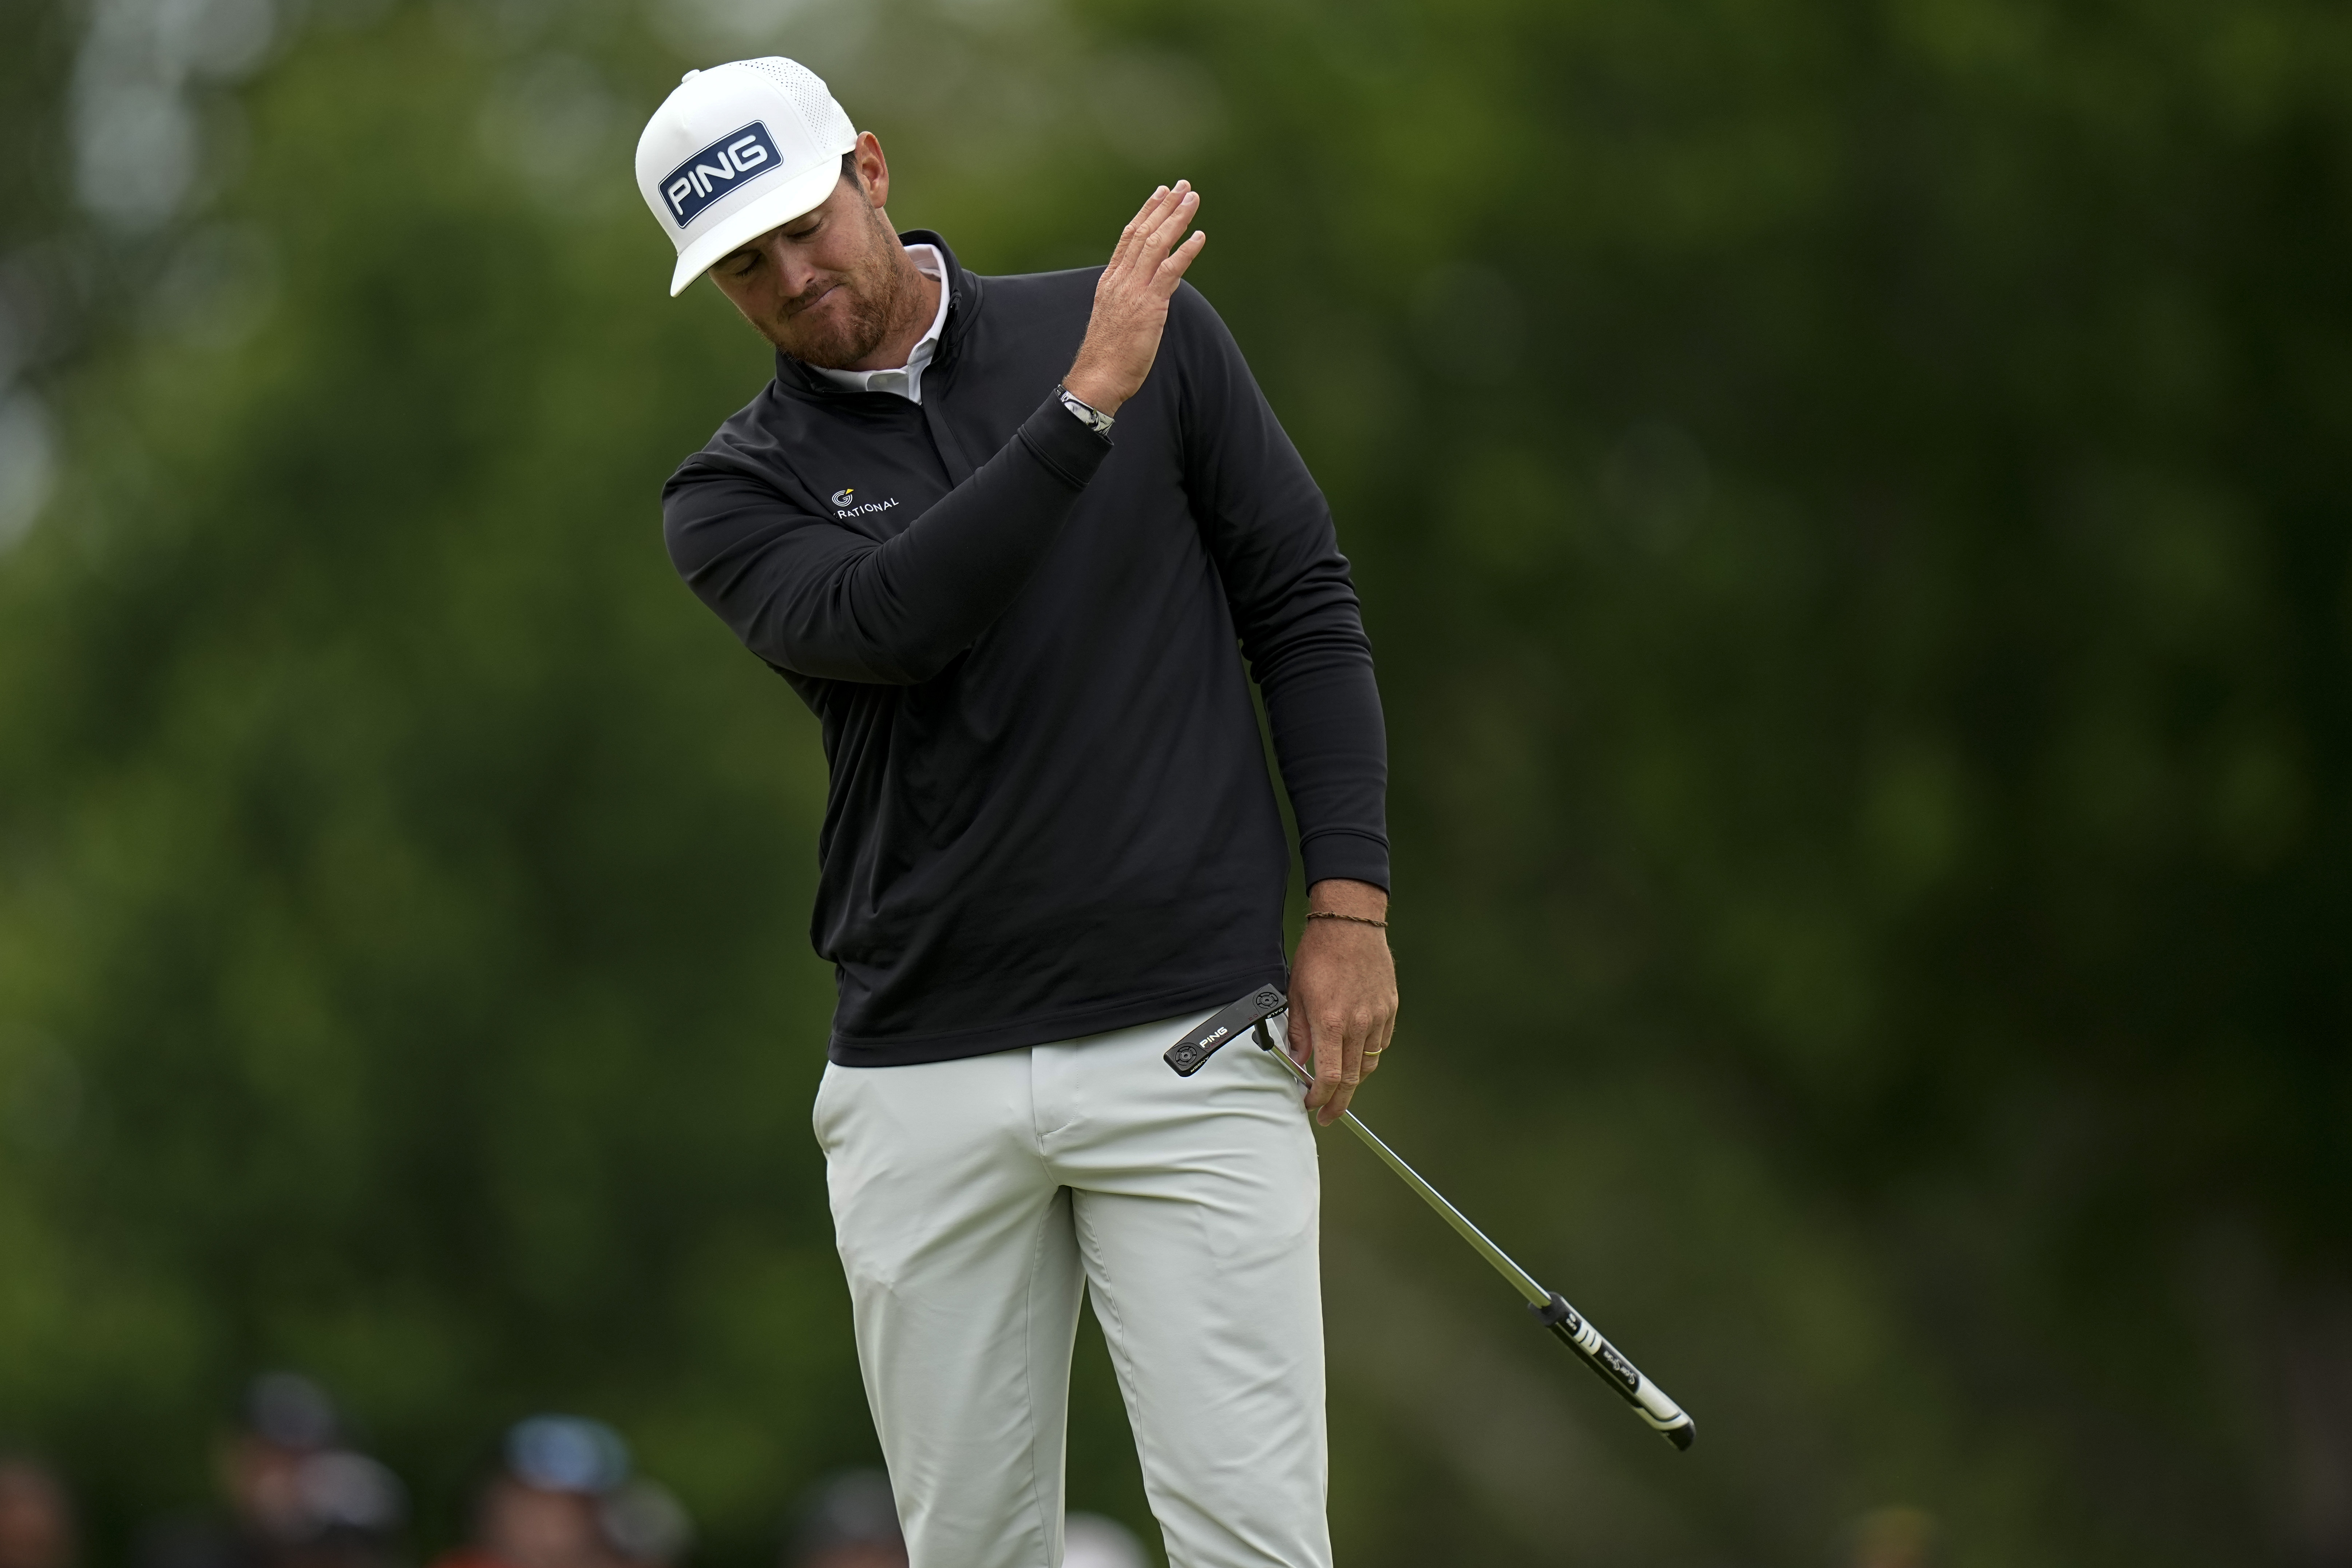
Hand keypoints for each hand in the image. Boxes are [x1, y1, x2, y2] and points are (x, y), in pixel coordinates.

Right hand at [1062, 181, 1206, 414]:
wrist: (1097, 377)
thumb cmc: (1107, 355)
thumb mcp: (1116, 318)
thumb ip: (1132, 298)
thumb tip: (1157, 287)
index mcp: (1111, 281)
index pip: (1129, 237)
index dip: (1146, 212)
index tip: (1160, 194)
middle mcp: (1121, 280)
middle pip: (1143, 232)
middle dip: (1164, 206)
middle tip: (1182, 186)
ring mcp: (1134, 291)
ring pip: (1156, 244)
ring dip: (1176, 219)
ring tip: (1192, 199)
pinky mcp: (1149, 306)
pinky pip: (1170, 272)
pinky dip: (1186, 252)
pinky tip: (1199, 236)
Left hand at [1286, 879, 1397, 1124]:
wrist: (1350, 924)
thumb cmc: (1319, 954)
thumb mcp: (1296, 993)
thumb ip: (1297, 1031)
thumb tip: (1297, 1061)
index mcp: (1330, 1022)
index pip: (1330, 1077)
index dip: (1320, 1098)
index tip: (1311, 1105)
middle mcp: (1358, 1024)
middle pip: (1352, 1079)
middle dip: (1338, 1102)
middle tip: (1328, 1113)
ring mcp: (1377, 1017)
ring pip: (1369, 1063)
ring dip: (1355, 1080)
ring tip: (1341, 1087)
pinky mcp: (1389, 1008)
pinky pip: (1381, 1042)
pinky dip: (1369, 1054)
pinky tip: (1356, 1054)